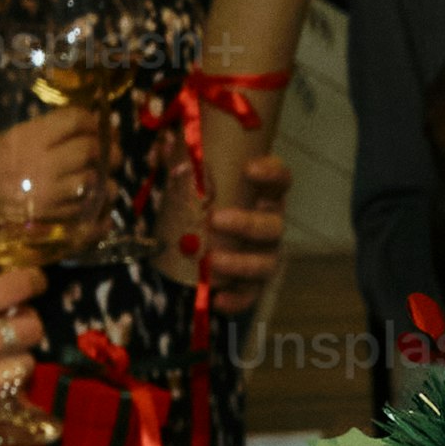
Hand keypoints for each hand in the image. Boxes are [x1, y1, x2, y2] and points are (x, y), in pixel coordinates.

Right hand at [0, 105, 109, 259]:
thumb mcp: (7, 142)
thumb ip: (43, 132)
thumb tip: (85, 124)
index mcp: (27, 141)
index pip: (75, 121)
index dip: (91, 121)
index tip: (96, 126)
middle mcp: (42, 168)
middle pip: (92, 150)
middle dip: (107, 150)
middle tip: (110, 154)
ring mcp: (51, 199)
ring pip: (98, 185)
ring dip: (107, 183)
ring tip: (102, 183)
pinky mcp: (56, 227)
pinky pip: (94, 218)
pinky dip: (102, 215)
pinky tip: (99, 211)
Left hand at [166, 159, 290, 318]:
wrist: (192, 238)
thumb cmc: (200, 200)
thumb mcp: (190, 178)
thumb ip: (180, 162)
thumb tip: (165, 145)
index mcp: (262, 195)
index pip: (280, 179)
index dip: (271, 173)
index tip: (249, 168)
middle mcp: (269, 224)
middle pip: (273, 226)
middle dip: (248, 224)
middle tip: (216, 219)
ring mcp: (262, 255)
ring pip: (267, 263)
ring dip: (242, 263)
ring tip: (212, 261)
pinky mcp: (251, 284)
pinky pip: (250, 295)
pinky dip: (237, 300)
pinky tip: (218, 299)